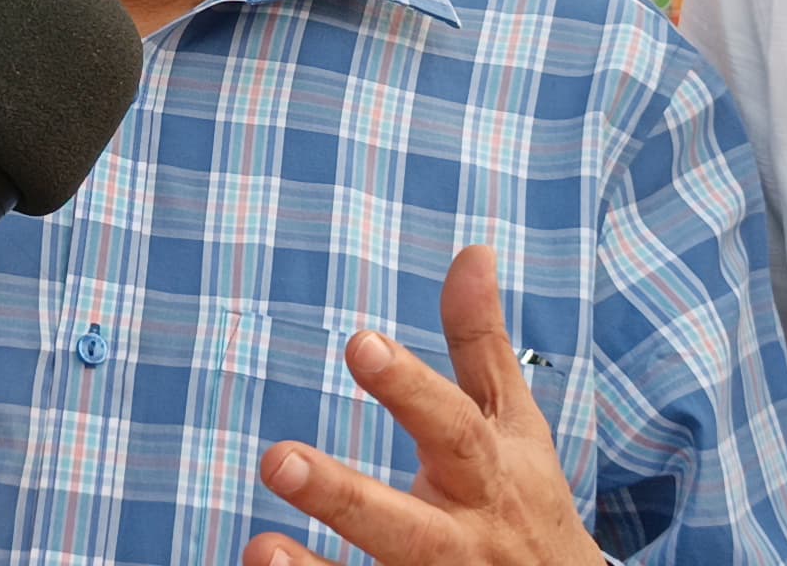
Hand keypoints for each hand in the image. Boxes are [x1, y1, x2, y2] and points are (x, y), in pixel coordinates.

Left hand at [246, 246, 594, 565]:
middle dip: (345, 498)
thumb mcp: (515, 426)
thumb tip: (473, 251)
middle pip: (408, 527)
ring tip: (259, 547)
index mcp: (486, 476)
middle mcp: (462, 541)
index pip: (451, 427)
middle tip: (275, 459)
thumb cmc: (527, 502)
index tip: (360, 343)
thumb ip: (482, 346)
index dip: (409, 388)